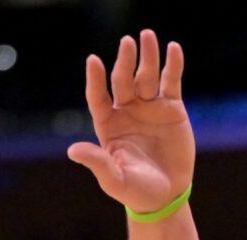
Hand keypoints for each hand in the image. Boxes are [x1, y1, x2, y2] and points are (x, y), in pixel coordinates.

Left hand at [67, 30, 194, 215]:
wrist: (166, 195)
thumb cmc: (135, 191)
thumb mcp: (114, 180)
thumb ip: (97, 163)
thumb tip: (72, 151)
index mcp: (108, 125)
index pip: (98, 97)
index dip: (95, 80)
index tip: (93, 61)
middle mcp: (126, 111)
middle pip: (123, 80)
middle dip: (125, 61)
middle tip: (127, 42)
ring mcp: (149, 107)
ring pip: (146, 76)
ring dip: (147, 56)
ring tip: (147, 36)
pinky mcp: (171, 108)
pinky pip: (171, 82)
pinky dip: (173, 65)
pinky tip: (173, 48)